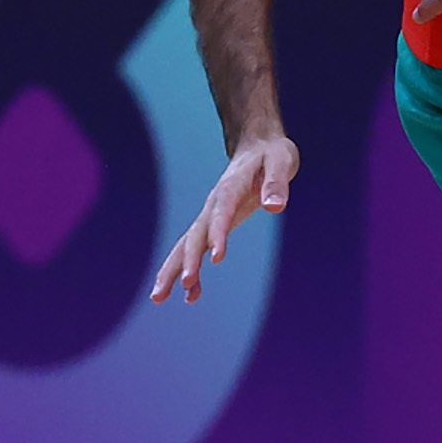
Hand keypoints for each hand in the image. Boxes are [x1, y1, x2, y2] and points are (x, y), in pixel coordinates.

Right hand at [150, 135, 298, 305]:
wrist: (258, 145)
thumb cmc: (273, 153)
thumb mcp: (282, 161)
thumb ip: (277, 183)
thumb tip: (275, 207)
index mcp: (231, 188)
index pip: (221, 213)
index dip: (218, 234)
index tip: (215, 259)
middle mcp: (214, 204)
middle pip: (195, 234)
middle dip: (188, 260)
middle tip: (183, 286)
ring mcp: (211, 215)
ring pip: (187, 245)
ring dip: (174, 270)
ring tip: (159, 297)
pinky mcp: (214, 223)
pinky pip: (197, 248)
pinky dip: (192, 270)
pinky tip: (191, 295)